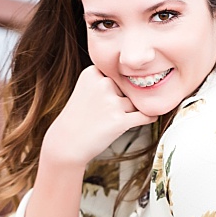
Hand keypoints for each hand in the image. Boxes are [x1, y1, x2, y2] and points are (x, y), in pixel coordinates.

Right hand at [40, 65, 157, 167]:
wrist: (66, 143)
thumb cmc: (78, 118)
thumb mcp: (86, 89)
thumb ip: (109, 82)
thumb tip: (144, 84)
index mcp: (92, 73)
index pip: (117, 74)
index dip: (115, 86)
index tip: (105, 96)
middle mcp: (103, 84)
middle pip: (127, 87)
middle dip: (123, 98)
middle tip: (105, 111)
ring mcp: (112, 102)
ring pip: (135, 102)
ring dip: (130, 111)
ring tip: (112, 120)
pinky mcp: (120, 121)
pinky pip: (145, 116)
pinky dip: (149, 117)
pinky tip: (147, 118)